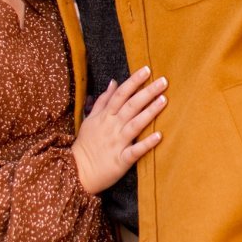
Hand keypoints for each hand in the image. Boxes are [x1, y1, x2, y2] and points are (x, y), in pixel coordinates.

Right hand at [71, 67, 166, 195]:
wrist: (77, 171)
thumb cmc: (85, 144)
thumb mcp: (90, 119)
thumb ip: (103, 101)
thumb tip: (113, 82)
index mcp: (105, 117)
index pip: (120, 94)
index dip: (133, 81)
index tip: (147, 70)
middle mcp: (111, 127)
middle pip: (130, 106)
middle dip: (147, 92)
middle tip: (163, 81)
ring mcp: (117, 143)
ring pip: (135, 124)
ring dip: (150, 112)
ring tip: (164, 100)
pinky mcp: (121, 160)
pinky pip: (135, 151)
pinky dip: (146, 144)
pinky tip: (159, 136)